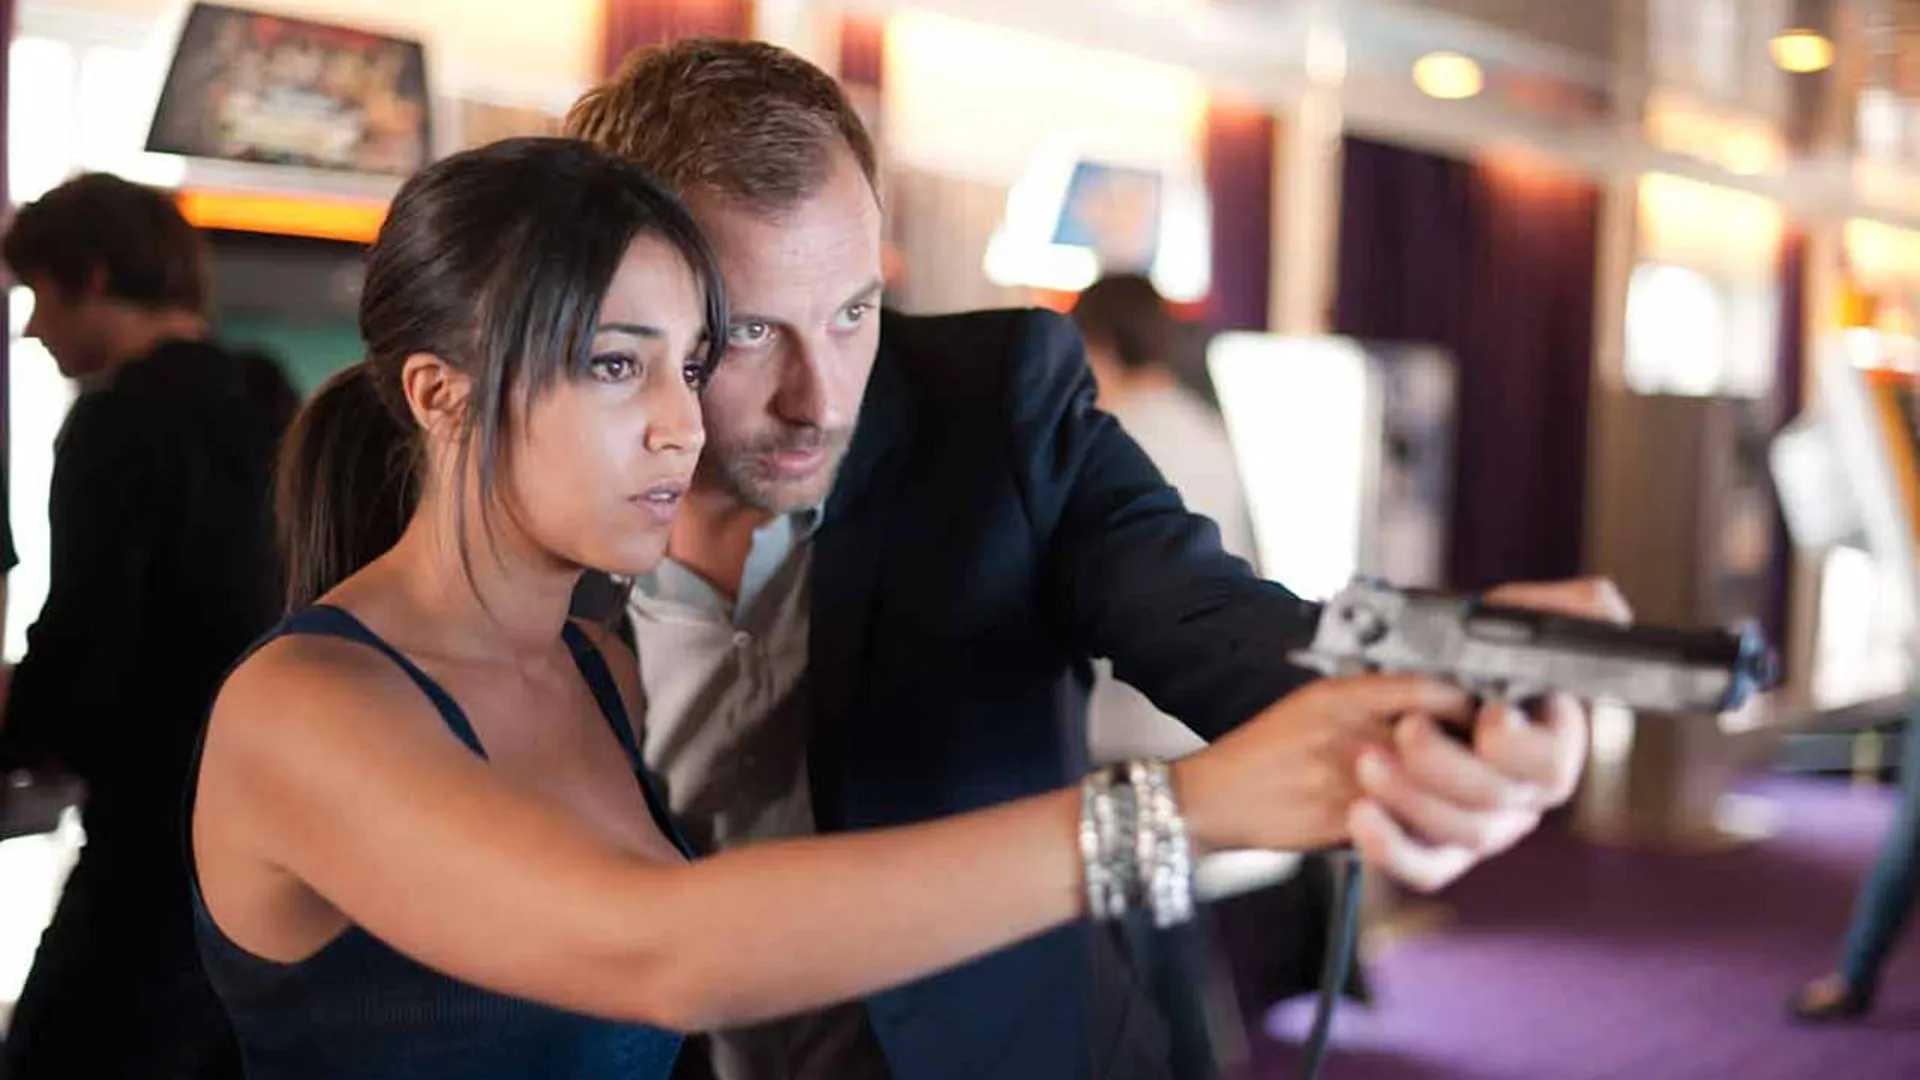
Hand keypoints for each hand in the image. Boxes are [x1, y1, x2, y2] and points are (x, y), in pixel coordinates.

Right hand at [1173, 674, 1472, 853]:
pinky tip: (1432, 817)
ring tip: (1470, 789)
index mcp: (1342, 693)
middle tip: (1494, 755)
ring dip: (1454, 788)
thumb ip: (1373, 697)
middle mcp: (1348, 730)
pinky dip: (1425, 819)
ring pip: (1427, 781)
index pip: (1430, 688)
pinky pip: (1403, 819)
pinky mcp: (1344, 818)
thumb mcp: (1315, 702)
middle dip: (1473, 749)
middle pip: (1439, 736)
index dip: (1469, 703)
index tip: (1489, 711)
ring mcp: (1347, 776)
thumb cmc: (1266, 749)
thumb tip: (1438, 703)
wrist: (1216, 796)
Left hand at [1347, 576, 1632, 891]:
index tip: (1487, 713)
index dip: (1520, 744)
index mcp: (1549, 742)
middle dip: (1448, 766)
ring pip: (1461, 834)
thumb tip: (1612, 612)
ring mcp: (1484, 828)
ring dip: (1411, 798)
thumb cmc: (1458, 655)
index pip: (1553, 761)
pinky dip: (1390, 846)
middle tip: (1406, 729)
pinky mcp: (1437, 853)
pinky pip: (1422, 868)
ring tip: (1367, 761)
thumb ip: (1561, 609)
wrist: (1387, 697)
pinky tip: (1360, 813)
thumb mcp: (1501, 621)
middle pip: (1499, 801)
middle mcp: (1522, 794)